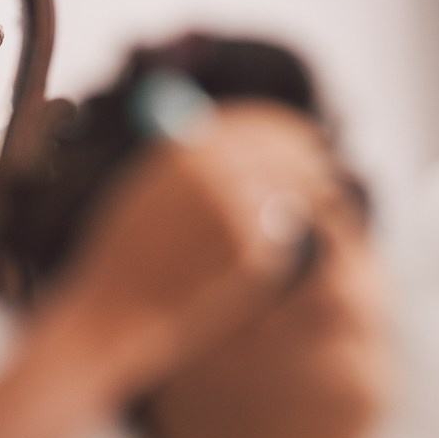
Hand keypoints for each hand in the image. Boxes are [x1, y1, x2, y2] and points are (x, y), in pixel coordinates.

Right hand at [46, 101, 336, 390]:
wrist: (111, 313)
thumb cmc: (122, 260)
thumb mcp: (146, 194)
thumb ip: (192, 165)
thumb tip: (248, 143)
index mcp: (185, 146)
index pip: (257, 124)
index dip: (290, 134)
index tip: (311, 145)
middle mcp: (212, 169)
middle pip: (287, 155)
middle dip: (311, 169)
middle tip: (327, 183)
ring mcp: (235, 208)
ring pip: (290, 200)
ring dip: (297, 213)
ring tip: (268, 238)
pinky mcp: (251, 252)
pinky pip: (284, 243)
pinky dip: (277, 253)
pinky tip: (248, 271)